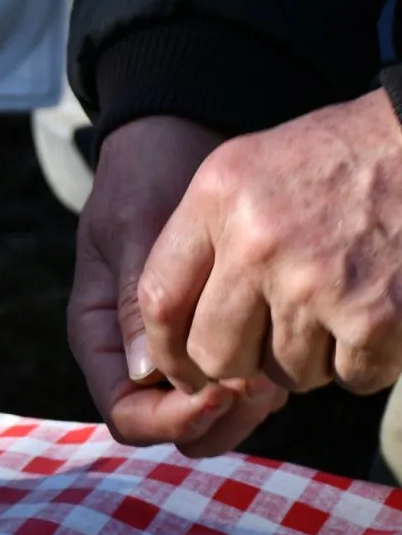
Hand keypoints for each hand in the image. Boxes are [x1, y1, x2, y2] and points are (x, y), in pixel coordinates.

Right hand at [68, 116, 286, 455]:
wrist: (175, 139)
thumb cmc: (145, 175)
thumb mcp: (134, 224)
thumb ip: (138, 294)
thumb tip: (145, 369)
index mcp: (98, 333)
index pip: (124, 410)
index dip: (169, 416)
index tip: (219, 390)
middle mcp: (133, 354)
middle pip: (169, 425)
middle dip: (216, 418)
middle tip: (262, 384)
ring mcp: (178, 349)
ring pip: (209, 416)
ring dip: (245, 407)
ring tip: (278, 367)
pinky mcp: (218, 335)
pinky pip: (238, 385)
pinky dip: (264, 381)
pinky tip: (286, 347)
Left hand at [142, 88, 401, 396]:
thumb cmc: (346, 157)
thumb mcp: (254, 169)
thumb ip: (207, 240)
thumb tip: (168, 340)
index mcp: (218, 198)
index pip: (159, 301)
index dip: (167, 350)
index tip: (183, 366)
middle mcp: (257, 242)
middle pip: (214, 354)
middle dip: (241, 365)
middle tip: (274, 339)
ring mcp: (316, 282)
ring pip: (285, 374)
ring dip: (311, 359)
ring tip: (337, 308)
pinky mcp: (376, 316)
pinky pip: (350, 377)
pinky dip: (366, 362)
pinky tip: (376, 317)